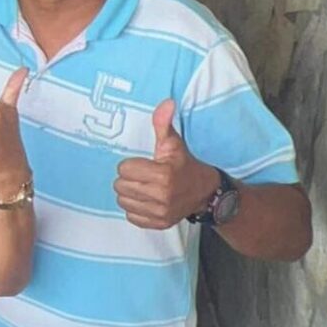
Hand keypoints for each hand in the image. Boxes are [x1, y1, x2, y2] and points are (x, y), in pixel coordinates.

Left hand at [114, 99, 218, 229]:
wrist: (206, 193)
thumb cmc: (184, 165)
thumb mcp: (174, 143)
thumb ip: (163, 123)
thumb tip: (166, 102)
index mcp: (162, 175)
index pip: (124, 169)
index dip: (131, 164)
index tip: (143, 164)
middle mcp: (161, 196)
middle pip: (121, 186)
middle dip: (129, 178)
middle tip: (142, 176)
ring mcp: (160, 213)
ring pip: (123, 202)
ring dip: (130, 194)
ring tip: (144, 188)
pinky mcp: (159, 224)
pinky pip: (132, 217)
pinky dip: (136, 209)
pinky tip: (147, 200)